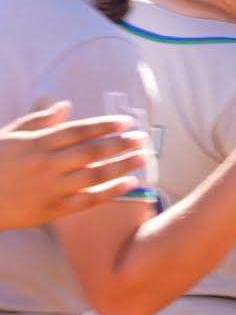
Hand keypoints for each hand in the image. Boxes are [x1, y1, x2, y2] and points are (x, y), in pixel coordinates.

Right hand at [0, 102, 149, 228]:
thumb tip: (65, 105)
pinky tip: (131, 183)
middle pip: (92, 152)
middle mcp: (46, 164)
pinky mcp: (53, 209)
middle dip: (121, 144)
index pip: (78, 131)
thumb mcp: (9, 135)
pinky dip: (111, 192)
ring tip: (143, 158)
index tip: (127, 122)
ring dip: (123, 166)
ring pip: (95, 176)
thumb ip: (38, 120)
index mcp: (36, 143)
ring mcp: (51, 188)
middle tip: (143, 138)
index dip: (105, 125)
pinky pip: (88, 200)